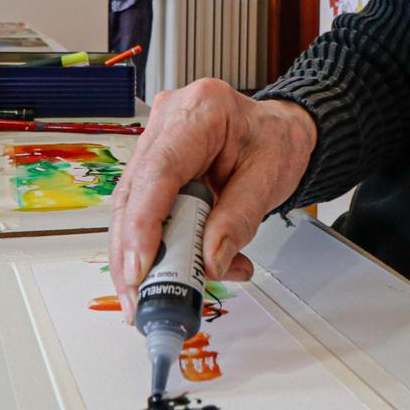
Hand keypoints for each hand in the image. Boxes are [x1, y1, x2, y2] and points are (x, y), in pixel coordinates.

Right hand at [105, 79, 317, 320]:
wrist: (278, 129)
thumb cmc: (276, 141)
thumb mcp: (270, 179)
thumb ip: (239, 221)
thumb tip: (209, 262)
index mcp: (201, 111)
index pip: (159, 171)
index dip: (143, 224)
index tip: (139, 268)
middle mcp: (168, 120)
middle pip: (133, 193)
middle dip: (131, 252)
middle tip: (138, 298)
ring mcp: (155, 140)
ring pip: (130, 206)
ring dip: (137, 256)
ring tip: (152, 295)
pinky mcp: (152, 164)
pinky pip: (143, 209)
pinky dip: (154, 246)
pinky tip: (173, 273)